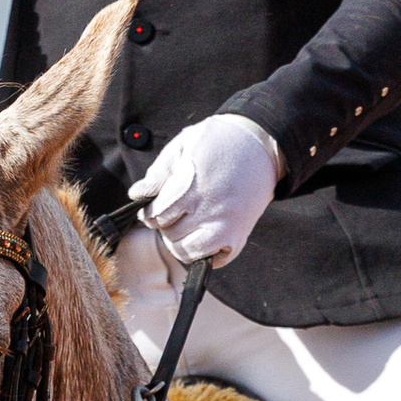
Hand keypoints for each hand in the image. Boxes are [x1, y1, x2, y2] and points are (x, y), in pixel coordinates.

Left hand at [129, 113, 281, 268]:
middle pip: (169, 235)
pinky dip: (204, 253)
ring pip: (187, 253)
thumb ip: (160, 171)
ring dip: (180, 243)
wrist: (263, 144)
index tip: (154, 208)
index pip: (156, 216)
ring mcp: (225, 227)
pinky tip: (203, 234)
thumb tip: (137, 194)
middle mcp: (207, 211)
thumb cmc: (220, 140)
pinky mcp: (239, 236)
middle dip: (165, 226)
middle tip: (172, 214)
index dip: (149, 214)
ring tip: (184, 226)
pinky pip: (213, 260)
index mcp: (190, 187)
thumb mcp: (185, 144)